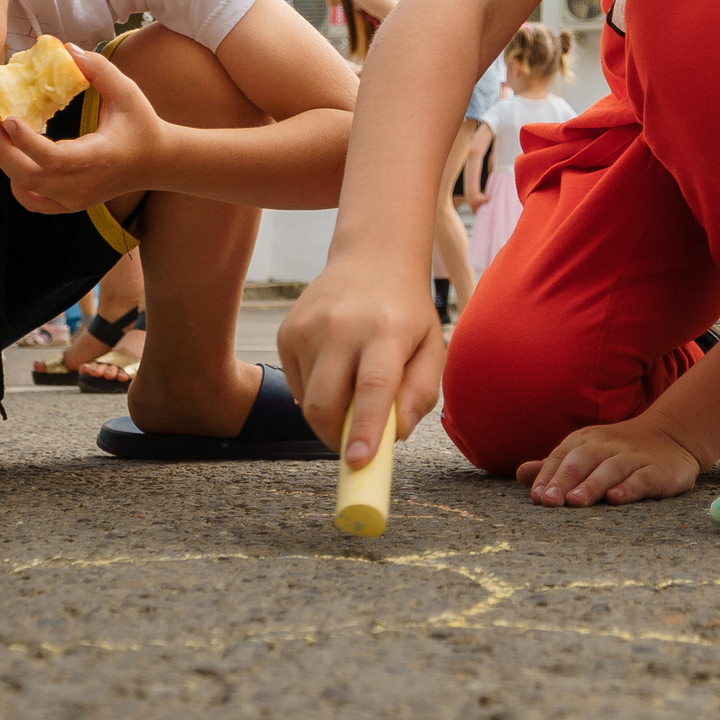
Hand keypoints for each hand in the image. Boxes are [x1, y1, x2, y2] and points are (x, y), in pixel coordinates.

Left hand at [0, 43, 172, 213]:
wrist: (158, 162)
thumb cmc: (142, 125)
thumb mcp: (127, 93)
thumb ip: (99, 69)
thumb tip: (67, 49)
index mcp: (98, 157)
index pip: (52, 158)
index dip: (25, 141)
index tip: (8, 118)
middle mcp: (84, 184)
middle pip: (29, 176)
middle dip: (2, 150)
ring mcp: (76, 199)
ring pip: (26, 188)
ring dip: (6, 163)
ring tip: (1, 136)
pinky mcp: (71, 205)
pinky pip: (33, 202)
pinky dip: (18, 185)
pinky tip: (16, 163)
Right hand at [278, 251, 444, 469]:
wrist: (372, 256)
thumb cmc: (406, 311)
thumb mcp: (432, 346)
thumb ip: (421, 393)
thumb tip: (396, 435)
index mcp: (386, 331)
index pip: (373, 388)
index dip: (364, 430)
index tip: (358, 463)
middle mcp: (342, 327)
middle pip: (325, 404)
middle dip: (336, 438)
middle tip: (355, 447)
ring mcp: (308, 327)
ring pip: (307, 400)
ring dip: (330, 412)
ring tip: (353, 384)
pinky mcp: (287, 331)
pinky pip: (296, 383)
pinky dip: (315, 391)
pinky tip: (336, 366)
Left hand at [520, 417, 705, 506]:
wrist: (672, 437)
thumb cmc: (618, 452)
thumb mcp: (586, 454)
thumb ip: (555, 467)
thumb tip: (521, 474)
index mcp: (586, 441)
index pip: (561, 456)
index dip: (548, 476)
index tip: (536, 497)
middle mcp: (608, 446)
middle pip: (582, 460)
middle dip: (564, 480)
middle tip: (549, 502)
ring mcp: (634, 458)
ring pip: (610, 469)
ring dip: (591, 485)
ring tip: (575, 501)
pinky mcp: (657, 471)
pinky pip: (641, 478)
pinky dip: (629, 487)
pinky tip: (616, 499)